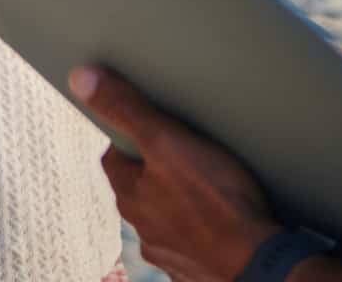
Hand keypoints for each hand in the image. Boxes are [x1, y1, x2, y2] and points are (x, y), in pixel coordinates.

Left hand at [70, 66, 276, 281]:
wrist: (260, 264)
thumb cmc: (216, 202)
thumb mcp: (165, 140)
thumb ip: (125, 108)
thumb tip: (80, 79)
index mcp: (131, 197)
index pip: (115, 157)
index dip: (130, 136)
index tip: (149, 125)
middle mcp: (144, 231)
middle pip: (141, 189)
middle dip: (157, 171)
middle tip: (183, 152)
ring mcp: (172, 256)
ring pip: (167, 218)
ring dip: (179, 203)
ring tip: (207, 185)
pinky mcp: (199, 271)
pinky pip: (194, 244)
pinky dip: (203, 231)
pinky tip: (221, 221)